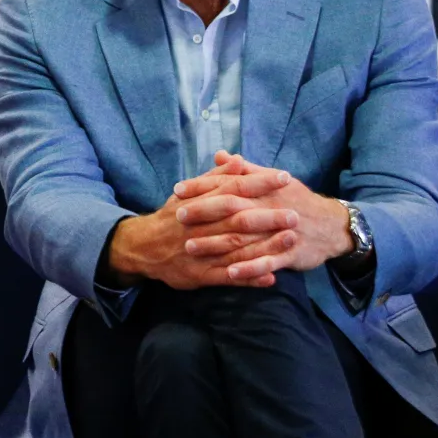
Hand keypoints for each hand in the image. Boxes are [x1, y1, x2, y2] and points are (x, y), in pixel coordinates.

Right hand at [107, 153, 298, 289]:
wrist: (143, 247)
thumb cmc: (171, 217)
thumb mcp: (188, 193)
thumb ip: (215, 178)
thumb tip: (237, 159)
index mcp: (199, 203)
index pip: (232, 189)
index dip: (258, 183)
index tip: (284, 177)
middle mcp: (200, 226)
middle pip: (236, 220)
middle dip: (267, 216)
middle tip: (294, 213)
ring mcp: (200, 252)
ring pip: (235, 248)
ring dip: (264, 246)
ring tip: (291, 240)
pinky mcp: (199, 275)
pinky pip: (227, 277)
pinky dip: (249, 277)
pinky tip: (271, 277)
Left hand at [172, 151, 353, 280]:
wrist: (332, 225)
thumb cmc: (296, 199)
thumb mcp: (272, 180)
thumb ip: (244, 169)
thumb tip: (219, 155)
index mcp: (263, 189)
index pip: (228, 184)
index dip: (202, 186)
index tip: (177, 189)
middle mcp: (269, 208)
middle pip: (232, 208)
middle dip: (204, 212)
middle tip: (178, 216)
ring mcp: (279, 232)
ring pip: (245, 238)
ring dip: (216, 243)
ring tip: (190, 248)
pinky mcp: (290, 254)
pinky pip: (268, 262)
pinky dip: (250, 268)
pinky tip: (230, 273)